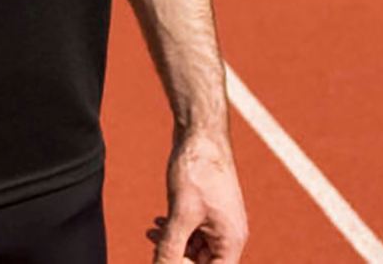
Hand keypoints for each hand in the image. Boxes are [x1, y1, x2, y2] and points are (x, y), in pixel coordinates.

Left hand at [145, 130, 247, 261]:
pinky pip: (193, 229)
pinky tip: (158, 222)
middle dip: (177, 257)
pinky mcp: (207, 207)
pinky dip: (176, 229)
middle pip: (202, 262)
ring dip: (173, 243)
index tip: (164, 259)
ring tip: (151, 233)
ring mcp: (218, 220)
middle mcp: (229, 234)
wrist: (200, 131)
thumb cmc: (197, 169)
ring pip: (195, 246)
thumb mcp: (181, 212)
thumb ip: (170, 246)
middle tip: (152, 244)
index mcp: (231, 240)